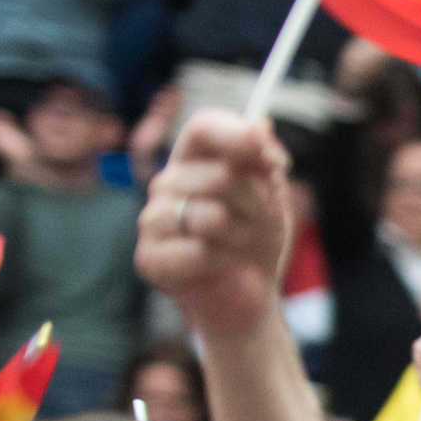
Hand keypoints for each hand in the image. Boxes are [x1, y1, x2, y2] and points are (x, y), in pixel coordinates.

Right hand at [135, 111, 300, 351]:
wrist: (251, 295)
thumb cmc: (256, 241)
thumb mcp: (272, 196)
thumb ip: (265, 160)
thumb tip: (261, 125)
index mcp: (194, 160)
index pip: (203, 127)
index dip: (237, 136)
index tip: (270, 156)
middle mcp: (167, 183)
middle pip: (221, 174)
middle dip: (258, 204)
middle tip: (259, 223)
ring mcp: (152, 220)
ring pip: (212, 215)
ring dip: (243, 235)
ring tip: (239, 245)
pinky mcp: (149, 257)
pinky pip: (201, 251)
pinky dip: (224, 263)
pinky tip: (220, 267)